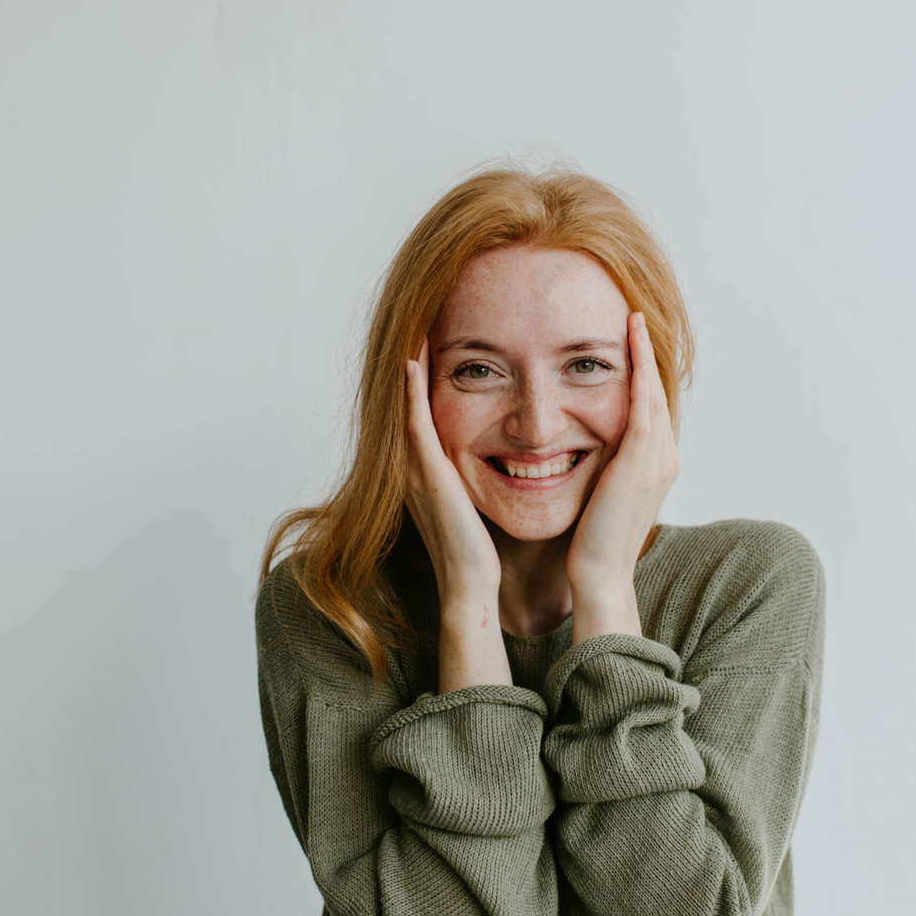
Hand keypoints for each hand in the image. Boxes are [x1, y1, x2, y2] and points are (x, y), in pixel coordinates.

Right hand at [403, 338, 510, 689]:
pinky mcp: (428, 477)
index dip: (423, 382)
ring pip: (406, 408)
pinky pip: (415, 427)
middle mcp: (417, 467)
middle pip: (408, 406)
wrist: (472, 588)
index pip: (423, 416)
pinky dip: (411, 395)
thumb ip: (479, 480)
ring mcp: (418, 471)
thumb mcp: (478, 504)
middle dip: (411, 367)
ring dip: (408, 370)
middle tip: (417, 326)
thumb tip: (509, 460)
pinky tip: (412, 364)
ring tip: (414, 331)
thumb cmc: (480, 552)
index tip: (433, 345)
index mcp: (430, 472)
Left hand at [568, 312, 678, 642]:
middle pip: (656, 392)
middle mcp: (663, 457)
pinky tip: (628, 343)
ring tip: (633, 319)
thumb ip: (598, 469)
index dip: (641, 373)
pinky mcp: (641, 459)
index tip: (627, 343)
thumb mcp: (597, 496)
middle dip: (646, 354)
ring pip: (653, 391)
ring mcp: (656, 458)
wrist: (597, 575)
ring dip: (644, 353)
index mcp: (654, 466)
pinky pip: (643, 401)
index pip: (649, 408)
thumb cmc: (588, 543)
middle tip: (634, 317)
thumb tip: (576, 451)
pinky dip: (639, 370)